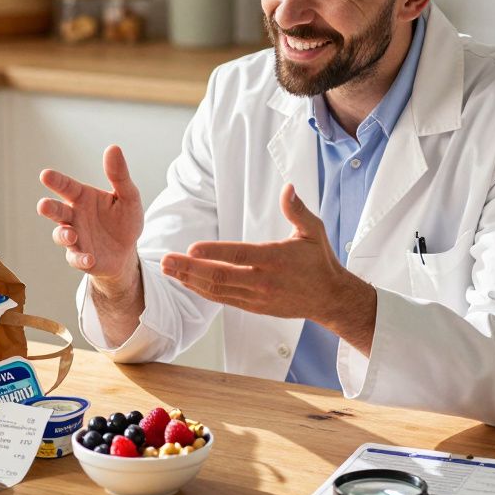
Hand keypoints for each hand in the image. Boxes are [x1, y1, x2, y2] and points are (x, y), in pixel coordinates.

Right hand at [36, 145, 144, 288]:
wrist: (127, 251)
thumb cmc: (124, 220)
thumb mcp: (128, 196)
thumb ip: (119, 175)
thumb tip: (113, 148)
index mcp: (82, 197)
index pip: (66, 186)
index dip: (56, 181)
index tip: (45, 174)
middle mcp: (74, 216)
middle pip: (56, 210)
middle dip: (48, 208)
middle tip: (43, 205)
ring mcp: (75, 237)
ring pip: (60, 235)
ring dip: (64, 235)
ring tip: (71, 235)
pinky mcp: (80, 257)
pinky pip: (75, 258)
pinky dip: (80, 258)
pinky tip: (89, 258)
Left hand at [160, 184, 377, 351]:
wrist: (329, 297)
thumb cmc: (319, 260)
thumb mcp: (314, 231)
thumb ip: (297, 210)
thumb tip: (288, 187)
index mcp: (276, 259)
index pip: (240, 255)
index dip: (214, 253)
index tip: (191, 248)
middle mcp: (264, 280)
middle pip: (220, 276)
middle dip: (189, 269)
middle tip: (165, 260)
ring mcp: (257, 297)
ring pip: (218, 291)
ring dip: (190, 280)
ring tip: (168, 270)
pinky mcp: (254, 307)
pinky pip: (223, 300)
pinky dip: (202, 291)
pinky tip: (187, 282)